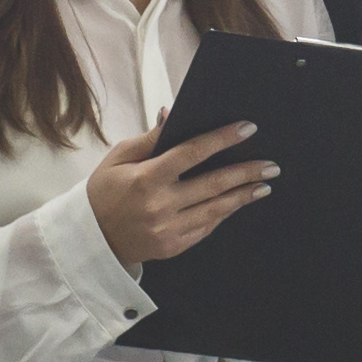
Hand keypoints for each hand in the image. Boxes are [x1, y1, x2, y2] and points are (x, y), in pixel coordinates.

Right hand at [85, 121, 271, 264]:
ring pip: (215, 209)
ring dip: (243, 196)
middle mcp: (160, 205)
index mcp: (146, 178)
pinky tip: (237, 203)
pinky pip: (206, 228)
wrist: (90, 238)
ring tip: (264, 185)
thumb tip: (171, 115)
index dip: (222, 140)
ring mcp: (168, 229)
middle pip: (213, 184)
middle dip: (246, 173)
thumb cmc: (103, 192)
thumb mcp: (118, 158)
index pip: (192, 153)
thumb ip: (149, 139)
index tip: (247, 129)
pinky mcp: (173, 246)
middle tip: (271, 166)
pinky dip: (223, 214)